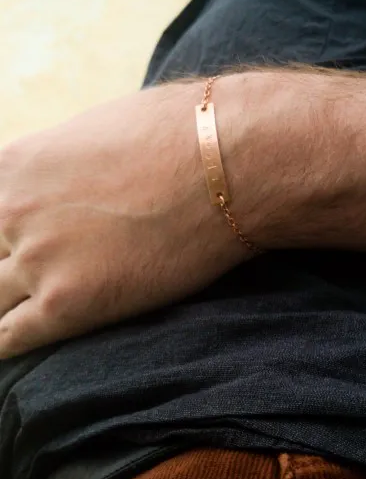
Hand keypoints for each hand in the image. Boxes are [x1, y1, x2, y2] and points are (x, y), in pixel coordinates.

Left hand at [0, 81, 251, 359]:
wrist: (229, 163)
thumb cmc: (179, 135)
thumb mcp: (101, 134)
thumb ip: (67, 167)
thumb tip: (76, 184)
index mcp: (11, 166)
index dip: (7, 241)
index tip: (22, 253)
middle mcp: (9, 213)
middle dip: (6, 272)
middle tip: (38, 282)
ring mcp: (37, 260)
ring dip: (11, 307)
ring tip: (39, 311)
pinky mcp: (69, 305)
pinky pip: (9, 341)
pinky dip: (10, 345)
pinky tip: (28, 340)